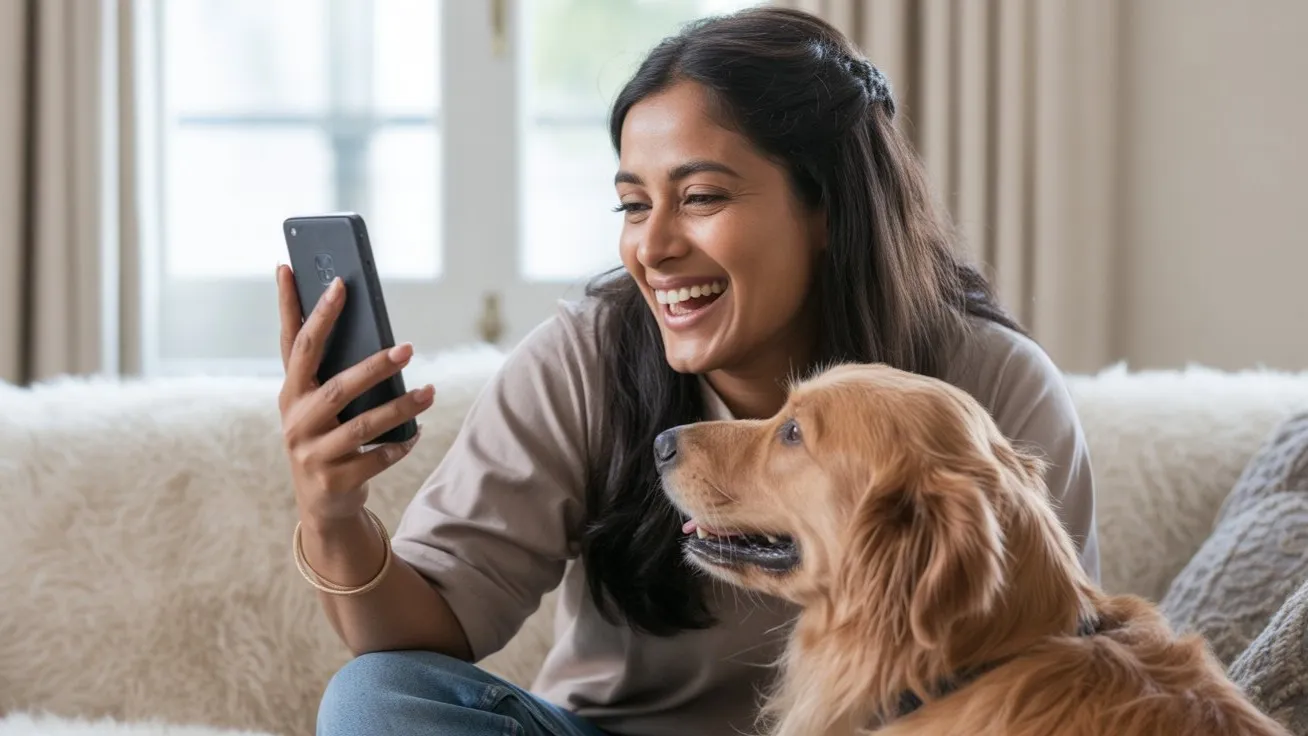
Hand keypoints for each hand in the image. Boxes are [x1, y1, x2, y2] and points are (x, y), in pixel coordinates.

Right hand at [275, 265, 433, 525]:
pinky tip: (417, 434)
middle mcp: (295, 421)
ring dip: (400, 408)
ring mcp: (311, 454)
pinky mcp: (333, 481)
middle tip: (408, 348)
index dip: (306, 310)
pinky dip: (400, 445)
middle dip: (373, 367)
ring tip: (429, 392)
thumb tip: (376, 332)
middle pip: (337, 387)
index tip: (329, 280)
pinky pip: (375, 459)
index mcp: (291, 393)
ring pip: (362, 426)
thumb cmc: (326, 439)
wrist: (321, 504)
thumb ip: (334, 373)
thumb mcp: (319, 406)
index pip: (297, 344)